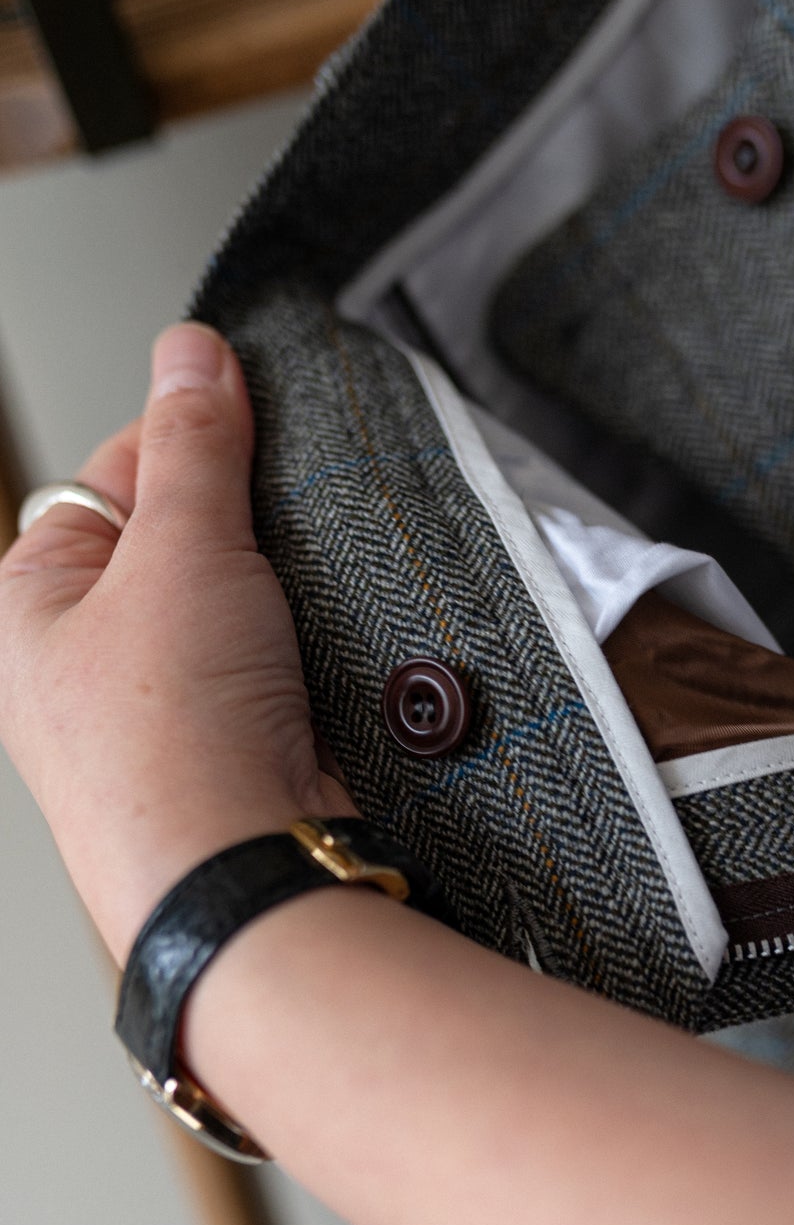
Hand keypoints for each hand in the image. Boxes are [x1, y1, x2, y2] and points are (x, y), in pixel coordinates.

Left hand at [0, 322, 354, 962]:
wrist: (243, 872)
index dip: (190, 437)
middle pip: (187, 538)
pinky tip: (329, 650)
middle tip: (284, 523)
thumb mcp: (179, 549)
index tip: (251, 414)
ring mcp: (171, 711)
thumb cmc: (167, 741)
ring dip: (291, 592)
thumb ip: (194, 444)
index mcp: (32, 603)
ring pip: (248, 606)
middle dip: (250, 524)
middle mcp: (90, 662)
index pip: (117, 473)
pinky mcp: (244, 748)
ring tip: (304, 600)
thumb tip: (192, 352)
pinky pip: (288, 665)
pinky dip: (319, 649)